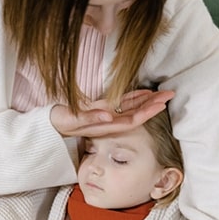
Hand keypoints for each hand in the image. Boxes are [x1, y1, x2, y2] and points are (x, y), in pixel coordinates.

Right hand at [51, 89, 174, 137]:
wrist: (48, 125)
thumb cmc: (58, 122)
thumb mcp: (71, 120)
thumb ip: (89, 118)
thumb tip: (108, 116)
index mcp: (104, 124)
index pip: (130, 119)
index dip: (146, 112)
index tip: (160, 105)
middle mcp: (108, 121)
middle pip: (135, 113)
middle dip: (153, 105)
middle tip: (170, 95)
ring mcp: (105, 115)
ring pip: (130, 108)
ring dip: (146, 101)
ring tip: (162, 93)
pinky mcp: (100, 109)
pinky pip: (120, 103)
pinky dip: (133, 98)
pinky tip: (144, 93)